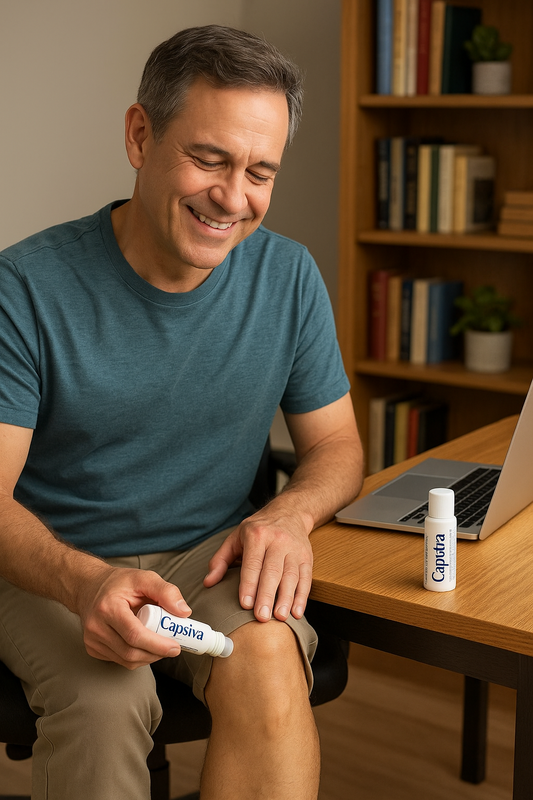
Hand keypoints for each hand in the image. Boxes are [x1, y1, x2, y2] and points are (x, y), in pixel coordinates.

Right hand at [74, 563, 191, 669]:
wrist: (90, 587)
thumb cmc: (119, 583)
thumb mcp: (144, 578)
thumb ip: (166, 592)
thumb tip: (184, 612)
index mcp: (108, 607)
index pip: (134, 635)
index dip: (157, 645)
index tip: (175, 646)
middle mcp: (96, 626)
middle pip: (131, 652)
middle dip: (156, 653)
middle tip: (173, 647)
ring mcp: (92, 640)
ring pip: (126, 660)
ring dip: (148, 657)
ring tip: (160, 645)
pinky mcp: (92, 648)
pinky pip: (119, 660)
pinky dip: (136, 657)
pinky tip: (144, 645)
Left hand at [204, 507, 313, 622]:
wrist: (289, 512)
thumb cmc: (258, 529)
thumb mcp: (236, 538)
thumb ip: (220, 560)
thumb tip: (208, 582)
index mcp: (257, 535)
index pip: (253, 563)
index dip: (249, 584)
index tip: (245, 604)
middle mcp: (278, 541)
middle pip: (272, 571)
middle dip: (266, 595)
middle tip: (261, 617)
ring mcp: (295, 549)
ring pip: (291, 576)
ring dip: (286, 598)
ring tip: (279, 617)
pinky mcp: (307, 557)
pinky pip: (306, 578)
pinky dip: (302, 597)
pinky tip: (296, 612)